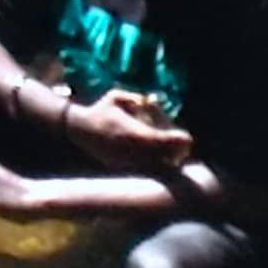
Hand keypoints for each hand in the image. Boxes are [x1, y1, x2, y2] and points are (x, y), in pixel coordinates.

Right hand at [47, 84, 176, 156]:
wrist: (79, 129)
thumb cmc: (99, 111)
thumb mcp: (116, 97)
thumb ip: (136, 99)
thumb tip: (152, 100)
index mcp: (134, 132)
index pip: (162, 139)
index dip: (178, 140)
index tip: (188, 138)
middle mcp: (132, 150)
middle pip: (164, 156)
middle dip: (176, 152)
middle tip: (184, 147)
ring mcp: (127, 161)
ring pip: (155, 166)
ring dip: (167, 161)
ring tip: (174, 155)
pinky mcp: (122, 169)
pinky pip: (143, 170)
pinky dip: (153, 166)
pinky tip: (156, 159)